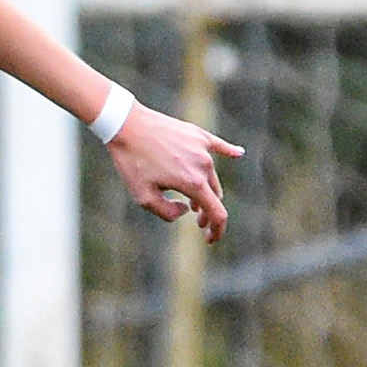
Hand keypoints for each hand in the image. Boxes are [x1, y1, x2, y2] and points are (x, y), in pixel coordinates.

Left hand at [106, 106, 245, 242]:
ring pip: (212, 176)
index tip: (210, 240)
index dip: (216, 230)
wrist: (127, 125)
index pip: (217, 213)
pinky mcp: (197, 134)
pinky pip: (218, 146)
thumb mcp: (143, 197)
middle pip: (214, 195)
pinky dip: (229, 152)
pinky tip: (238, 154)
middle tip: (196, 220)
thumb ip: (167, 212)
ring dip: (207, 191)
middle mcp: (204, 165)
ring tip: (193, 202)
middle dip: (207, 212)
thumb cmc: (132, 162)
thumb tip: (185, 209)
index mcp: (193, 183)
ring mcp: (203, 148)